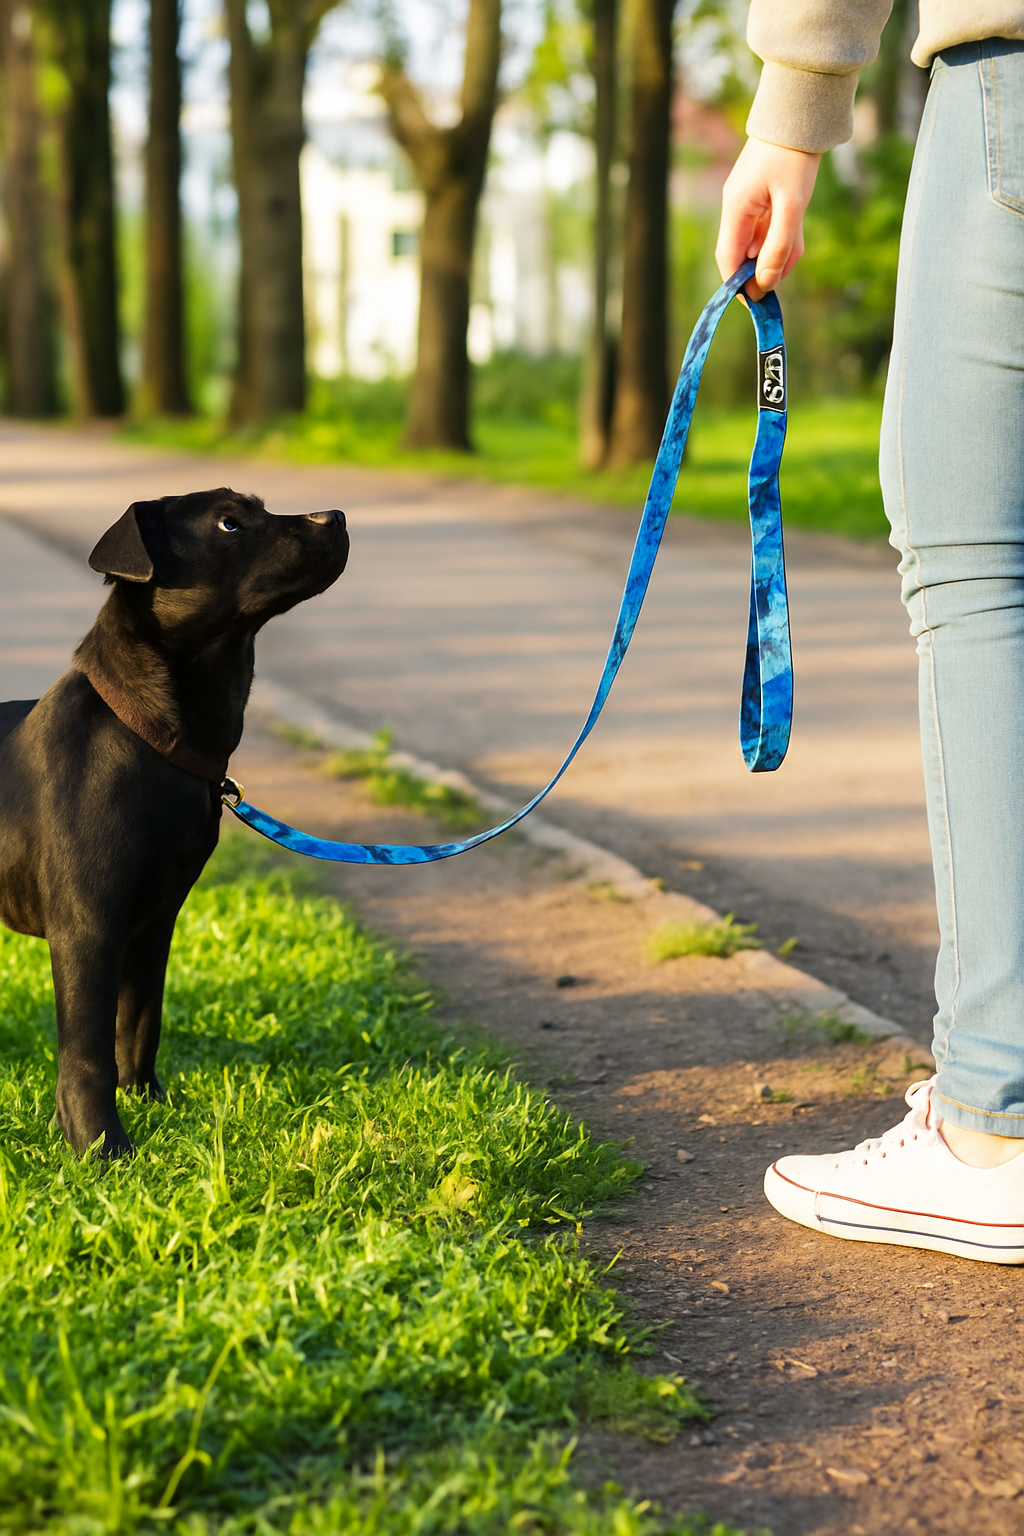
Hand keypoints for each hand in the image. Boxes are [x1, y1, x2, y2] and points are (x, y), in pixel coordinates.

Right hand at [716, 137, 821, 300]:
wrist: (801, 110)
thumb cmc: (795, 156)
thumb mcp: (792, 205)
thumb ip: (779, 247)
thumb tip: (765, 285)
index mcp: (736, 209)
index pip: (728, 259)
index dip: (738, 285)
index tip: (755, 304)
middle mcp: (736, 206)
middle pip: (744, 253)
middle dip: (763, 269)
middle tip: (783, 279)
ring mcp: (749, 199)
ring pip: (759, 240)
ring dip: (778, 251)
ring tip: (795, 251)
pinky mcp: (762, 193)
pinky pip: (769, 225)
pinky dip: (783, 235)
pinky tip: (796, 235)